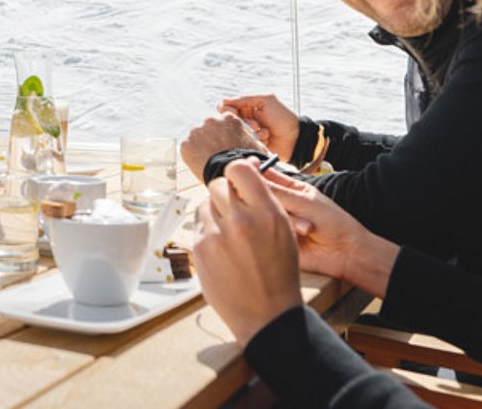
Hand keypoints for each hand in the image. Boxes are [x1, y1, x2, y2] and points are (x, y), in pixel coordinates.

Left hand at [180, 112, 263, 179]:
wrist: (231, 172)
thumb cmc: (246, 161)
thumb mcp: (257, 146)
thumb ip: (251, 139)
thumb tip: (255, 143)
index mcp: (228, 118)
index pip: (223, 124)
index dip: (224, 136)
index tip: (224, 144)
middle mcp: (210, 120)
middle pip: (208, 129)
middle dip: (211, 139)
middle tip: (216, 154)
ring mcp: (196, 131)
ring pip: (196, 138)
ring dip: (200, 147)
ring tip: (209, 160)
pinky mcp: (186, 143)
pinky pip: (187, 149)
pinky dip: (192, 155)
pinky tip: (200, 164)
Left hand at [193, 159, 306, 344]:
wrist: (266, 313)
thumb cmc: (278, 271)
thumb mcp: (283, 231)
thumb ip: (264, 201)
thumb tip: (247, 169)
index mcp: (268, 213)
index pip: (239, 169)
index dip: (236, 174)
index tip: (237, 183)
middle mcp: (241, 220)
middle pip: (218, 185)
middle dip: (223, 195)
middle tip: (232, 212)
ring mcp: (218, 235)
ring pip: (204, 204)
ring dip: (213, 213)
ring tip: (229, 235)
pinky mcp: (201, 249)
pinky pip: (198, 226)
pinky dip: (207, 233)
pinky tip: (222, 251)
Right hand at [219, 94, 299, 158]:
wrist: (296, 138)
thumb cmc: (283, 117)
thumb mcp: (267, 101)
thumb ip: (246, 99)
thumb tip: (224, 101)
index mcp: (247, 106)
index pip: (226, 106)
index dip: (227, 110)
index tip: (234, 113)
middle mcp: (245, 118)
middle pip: (230, 120)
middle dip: (244, 123)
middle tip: (256, 125)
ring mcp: (247, 131)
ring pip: (236, 132)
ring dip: (252, 132)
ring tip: (266, 133)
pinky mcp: (250, 143)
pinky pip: (243, 142)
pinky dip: (255, 140)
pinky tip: (267, 139)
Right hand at [257, 167, 399, 297]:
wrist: (346, 253)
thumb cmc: (333, 222)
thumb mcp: (304, 201)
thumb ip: (275, 191)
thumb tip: (247, 177)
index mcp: (290, 188)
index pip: (264, 175)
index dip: (253, 174)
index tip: (244, 174)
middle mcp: (281, 204)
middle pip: (259, 196)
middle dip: (273, 202)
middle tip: (288, 208)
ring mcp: (278, 223)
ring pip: (263, 216)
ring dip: (287, 221)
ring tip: (307, 228)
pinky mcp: (275, 241)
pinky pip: (267, 234)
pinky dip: (284, 234)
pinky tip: (302, 238)